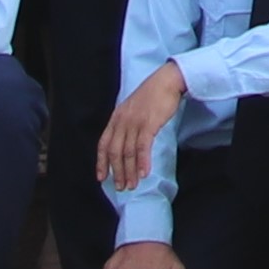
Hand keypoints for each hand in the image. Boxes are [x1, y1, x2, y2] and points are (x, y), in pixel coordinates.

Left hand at [98, 65, 182, 195]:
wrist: (167, 81)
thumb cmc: (152, 95)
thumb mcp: (132, 108)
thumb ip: (126, 124)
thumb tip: (125, 143)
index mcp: (116, 118)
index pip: (103, 144)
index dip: (101, 163)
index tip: (102, 178)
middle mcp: (122, 121)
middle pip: (115, 152)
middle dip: (117, 172)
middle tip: (121, 187)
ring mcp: (134, 122)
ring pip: (128, 152)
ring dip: (129, 171)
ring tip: (132, 184)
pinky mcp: (148, 124)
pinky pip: (142, 147)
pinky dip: (142, 162)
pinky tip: (144, 173)